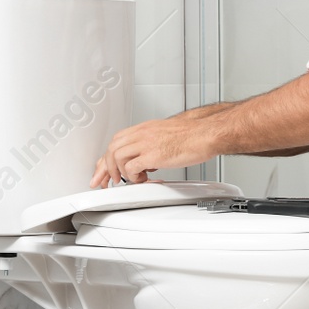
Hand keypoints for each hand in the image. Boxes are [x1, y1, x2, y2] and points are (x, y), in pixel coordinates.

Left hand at [90, 113, 218, 187]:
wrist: (205, 133)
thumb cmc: (192, 135)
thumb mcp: (165, 134)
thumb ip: (151, 143)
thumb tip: (145, 159)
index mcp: (144, 128)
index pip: (116, 141)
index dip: (106, 158)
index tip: (103, 170)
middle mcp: (142, 134)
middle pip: (112, 148)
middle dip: (107, 167)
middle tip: (111, 180)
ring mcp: (146, 144)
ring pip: (117, 157)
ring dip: (120, 172)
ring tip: (132, 179)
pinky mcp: (153, 155)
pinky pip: (131, 168)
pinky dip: (132, 177)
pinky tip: (143, 179)